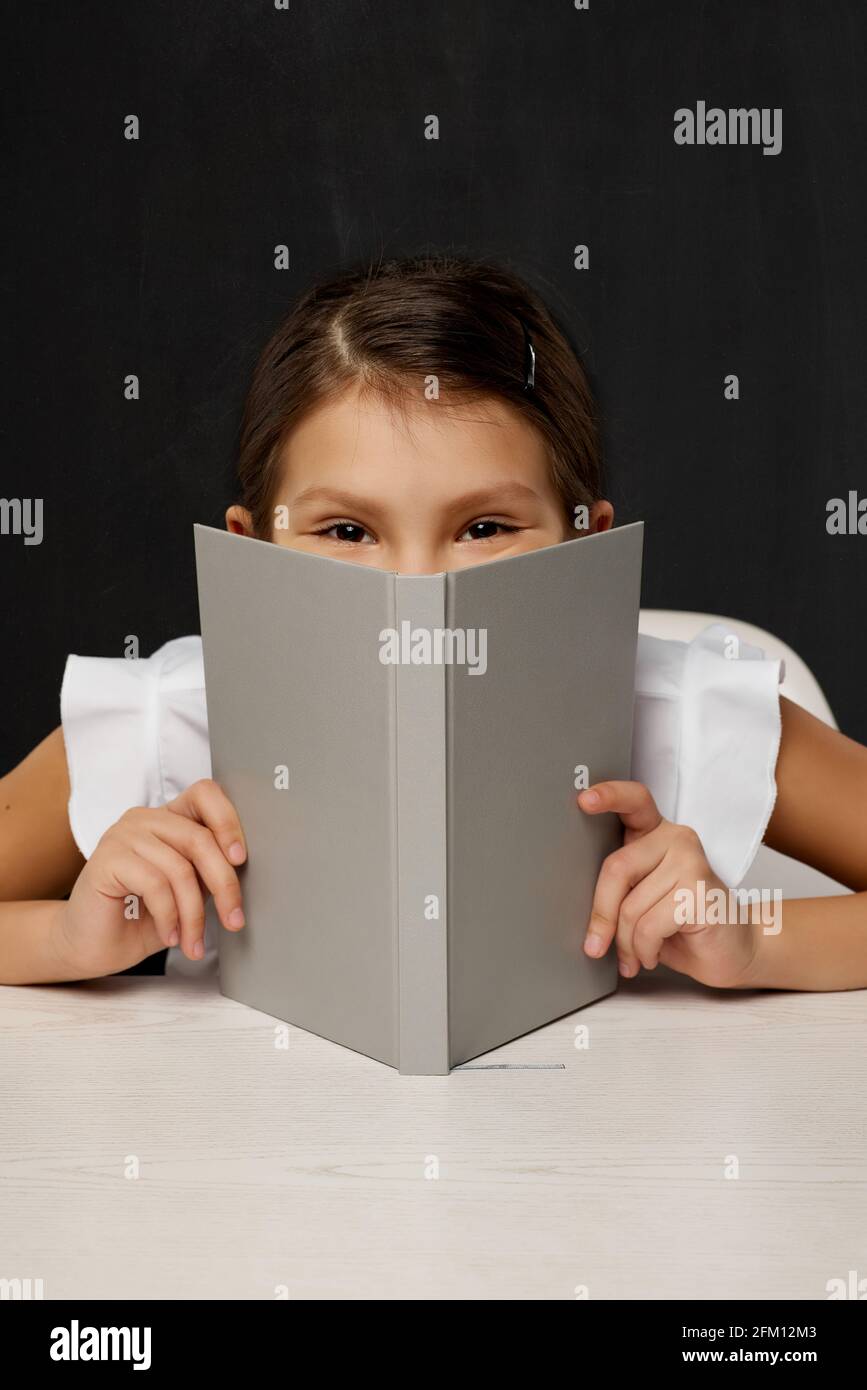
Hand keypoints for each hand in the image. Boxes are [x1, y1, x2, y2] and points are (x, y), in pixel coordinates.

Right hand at [54, 779, 246, 978]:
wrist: (95, 947)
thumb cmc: (142, 918)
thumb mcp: (188, 892)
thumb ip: (209, 872)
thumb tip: (244, 870)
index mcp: (169, 818)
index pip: (206, 794)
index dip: (228, 822)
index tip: (240, 860)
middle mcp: (145, 819)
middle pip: (200, 838)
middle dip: (224, 885)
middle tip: (233, 920)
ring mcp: (123, 834)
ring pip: (180, 868)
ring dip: (194, 915)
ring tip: (194, 942)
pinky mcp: (107, 858)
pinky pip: (154, 883)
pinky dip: (169, 916)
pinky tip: (170, 936)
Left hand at [578, 780, 759, 988]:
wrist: (733, 951)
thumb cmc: (681, 926)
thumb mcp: (641, 901)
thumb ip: (618, 892)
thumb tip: (581, 913)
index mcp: (656, 834)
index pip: (634, 801)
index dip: (608, 796)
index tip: (583, 800)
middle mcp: (676, 839)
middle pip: (617, 868)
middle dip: (602, 916)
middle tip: (596, 946)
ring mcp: (692, 861)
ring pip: (631, 906)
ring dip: (626, 943)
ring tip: (634, 956)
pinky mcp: (701, 891)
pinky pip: (649, 927)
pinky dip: (644, 951)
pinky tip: (652, 956)